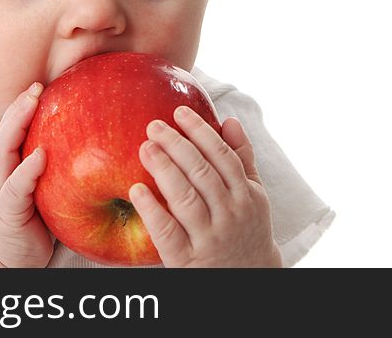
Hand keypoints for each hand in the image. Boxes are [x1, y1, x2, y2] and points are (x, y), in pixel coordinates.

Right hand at [0, 82, 53, 267]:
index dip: (25, 104)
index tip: (43, 83)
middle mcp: (1, 172)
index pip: (14, 127)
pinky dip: (26, 170)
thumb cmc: (32, 221)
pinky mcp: (7, 213)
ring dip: (17, 124)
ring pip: (3, 151)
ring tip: (32, 102)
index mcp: (10, 164)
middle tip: (37, 85)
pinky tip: (39, 155)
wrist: (5, 260)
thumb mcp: (43, 189)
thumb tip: (95, 143)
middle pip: (6, 131)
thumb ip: (56, 166)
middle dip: (19, 106)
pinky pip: (14, 188)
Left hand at [128, 106, 281, 267]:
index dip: (200, 132)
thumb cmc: (247, 229)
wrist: (250, 280)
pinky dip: (151, 210)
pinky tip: (136, 189)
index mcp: (247, 195)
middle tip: (153, 126)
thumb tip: (229, 120)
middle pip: (201, 173)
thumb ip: (242, 158)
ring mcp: (210, 238)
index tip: (179, 112)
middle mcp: (230, 215)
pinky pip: (167, 232)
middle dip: (176, 145)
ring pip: (185, 198)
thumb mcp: (254, 195)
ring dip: (163, 170)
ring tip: (145, 147)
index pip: (222, 156)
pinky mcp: (188, 259)